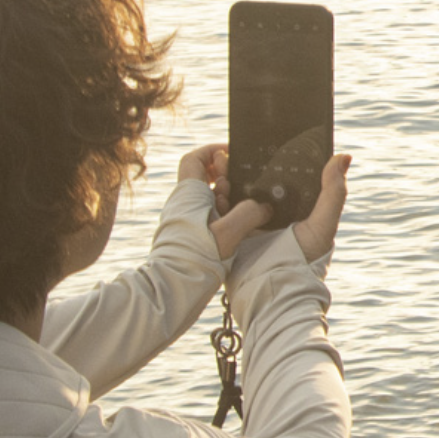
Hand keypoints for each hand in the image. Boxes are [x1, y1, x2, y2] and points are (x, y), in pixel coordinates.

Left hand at [183, 144, 268, 261]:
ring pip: (208, 196)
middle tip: (242, 184)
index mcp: (190, 194)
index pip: (195, 159)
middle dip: (226, 176)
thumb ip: (250, 213)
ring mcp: (186, 218)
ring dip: (228, 198)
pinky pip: (209, 214)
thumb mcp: (228, 233)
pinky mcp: (190, 234)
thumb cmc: (195, 258)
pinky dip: (225, 214)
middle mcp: (184, 203)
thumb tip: (265, 206)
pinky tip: (238, 227)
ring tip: (243, 208)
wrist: (173, 286)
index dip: (212, 151)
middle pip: (204, 176)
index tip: (232, 154)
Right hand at [190, 144, 350, 262]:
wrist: (277, 291)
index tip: (263, 133)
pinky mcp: (229, 230)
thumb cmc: (306, 259)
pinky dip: (216, 197)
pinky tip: (215, 186)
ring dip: (226, 176)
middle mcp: (268, 209)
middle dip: (242, 163)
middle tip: (234, 146)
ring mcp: (247, 219)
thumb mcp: (323, 223)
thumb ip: (333, 192)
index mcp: (291, 204)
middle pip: (253, 178)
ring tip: (223, 164)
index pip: (279, 172)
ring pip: (233, 190)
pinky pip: (219, 209)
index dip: (271, 154)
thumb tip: (343, 156)